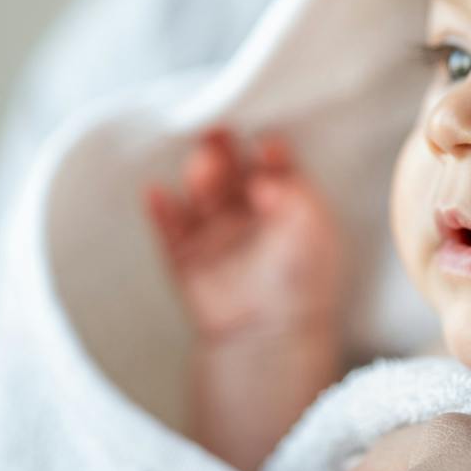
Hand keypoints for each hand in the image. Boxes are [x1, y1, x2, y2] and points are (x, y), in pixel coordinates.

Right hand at [145, 127, 344, 341]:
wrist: (271, 338)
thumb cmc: (303, 284)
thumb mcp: (314, 227)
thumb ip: (293, 190)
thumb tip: (266, 168)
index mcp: (285, 207)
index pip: (272, 166)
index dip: (266, 150)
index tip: (263, 140)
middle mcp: (249, 216)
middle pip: (231, 172)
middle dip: (224, 150)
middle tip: (218, 133)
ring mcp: (216, 235)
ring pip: (201, 193)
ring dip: (199, 175)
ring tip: (201, 166)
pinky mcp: (187, 258)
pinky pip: (168, 227)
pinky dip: (161, 209)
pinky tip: (156, 192)